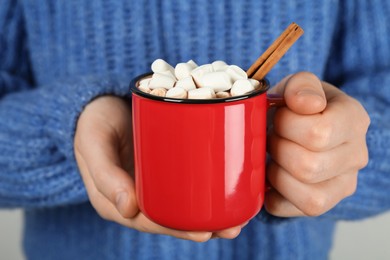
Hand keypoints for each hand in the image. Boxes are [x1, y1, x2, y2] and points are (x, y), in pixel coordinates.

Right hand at [74, 96, 241, 240]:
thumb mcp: (93, 143)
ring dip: (210, 212)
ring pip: (182, 202)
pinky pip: (185, 180)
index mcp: (117, 200)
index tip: (205, 233)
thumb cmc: (94, 122)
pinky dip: (206, 186)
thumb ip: (105, 173)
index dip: (177, 230)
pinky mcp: (165, 164)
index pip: (150, 222)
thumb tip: (128, 209)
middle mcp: (138, 194)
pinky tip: (228, 188)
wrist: (101, 102)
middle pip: (172, 216)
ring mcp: (153, 180)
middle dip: (202, 226)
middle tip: (233, 228)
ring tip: (240, 216)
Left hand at [265, 72, 369, 216]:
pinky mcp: (322, 205)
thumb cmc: (295, 106)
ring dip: (275, 173)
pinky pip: (288, 209)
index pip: (319, 133)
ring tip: (274, 155)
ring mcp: (343, 185)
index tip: (279, 115)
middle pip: (309, 167)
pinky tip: (271, 174)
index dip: (286, 124)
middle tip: (273, 136)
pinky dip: (271, 193)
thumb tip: (307, 104)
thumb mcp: (297, 86)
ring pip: (306, 196)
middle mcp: (356, 156)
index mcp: (353, 119)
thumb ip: (301, 86)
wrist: (300, 126)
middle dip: (278, 149)